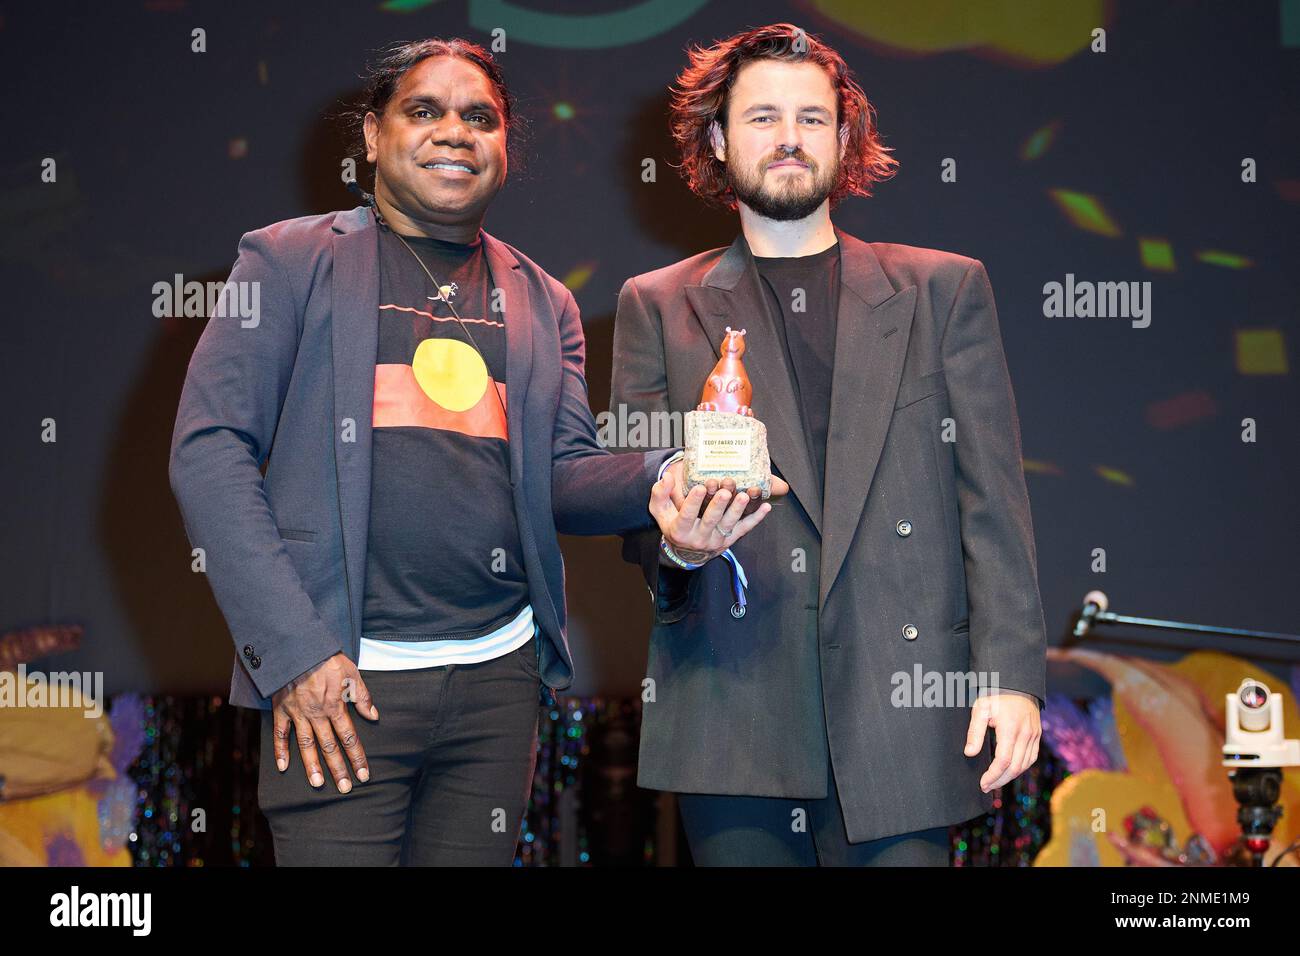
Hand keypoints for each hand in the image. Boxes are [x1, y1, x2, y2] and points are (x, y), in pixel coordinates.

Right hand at [271, 652, 379, 792]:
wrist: (297, 646)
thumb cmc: (327, 657)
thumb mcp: (352, 673)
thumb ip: (362, 696)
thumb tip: (374, 715)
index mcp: (335, 706)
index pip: (349, 737)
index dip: (357, 757)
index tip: (364, 775)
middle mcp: (317, 714)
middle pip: (329, 747)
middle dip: (338, 769)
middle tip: (345, 788)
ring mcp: (297, 713)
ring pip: (306, 745)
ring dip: (312, 766)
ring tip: (318, 784)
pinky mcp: (281, 709)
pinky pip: (280, 733)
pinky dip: (280, 750)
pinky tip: (284, 767)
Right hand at [650, 463, 771, 562]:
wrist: (686, 552)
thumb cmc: (672, 524)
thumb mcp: (660, 511)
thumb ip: (660, 493)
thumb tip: (667, 477)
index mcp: (681, 530)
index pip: (686, 516)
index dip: (693, 502)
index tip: (699, 487)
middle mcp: (699, 538)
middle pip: (710, 520)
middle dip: (718, 505)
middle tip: (725, 491)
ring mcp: (717, 540)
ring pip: (729, 524)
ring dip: (737, 510)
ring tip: (744, 495)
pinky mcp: (730, 540)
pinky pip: (744, 529)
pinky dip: (756, 519)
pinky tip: (765, 507)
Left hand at [963, 693, 1040, 792]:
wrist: (1017, 683)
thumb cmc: (995, 695)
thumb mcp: (980, 709)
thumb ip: (974, 732)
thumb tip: (969, 753)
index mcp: (1010, 728)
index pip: (1004, 761)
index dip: (993, 775)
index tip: (983, 783)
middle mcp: (1026, 734)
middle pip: (1015, 767)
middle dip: (1000, 780)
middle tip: (986, 787)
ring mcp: (1034, 735)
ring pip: (1025, 765)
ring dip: (1010, 777)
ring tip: (995, 782)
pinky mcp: (1037, 735)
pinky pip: (1032, 757)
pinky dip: (1021, 768)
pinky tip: (1010, 771)